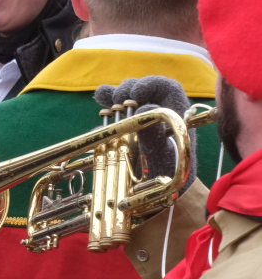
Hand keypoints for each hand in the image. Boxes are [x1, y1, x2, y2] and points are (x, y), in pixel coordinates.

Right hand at [94, 76, 194, 190]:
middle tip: (117, 101)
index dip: (150, 85)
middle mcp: (160, 112)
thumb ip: (155, 135)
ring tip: (107, 103)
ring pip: (128, 96)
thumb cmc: (169, 177)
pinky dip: (106, 103)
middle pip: (144, 89)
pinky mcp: (126, 124)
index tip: (135, 95)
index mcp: (177, 115)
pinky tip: (101, 103)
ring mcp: (142, 117)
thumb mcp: (164, 158)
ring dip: (115, 96)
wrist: (160, 193)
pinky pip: (116, 108)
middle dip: (127, 90)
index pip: (166, 88)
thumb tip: (142, 108)